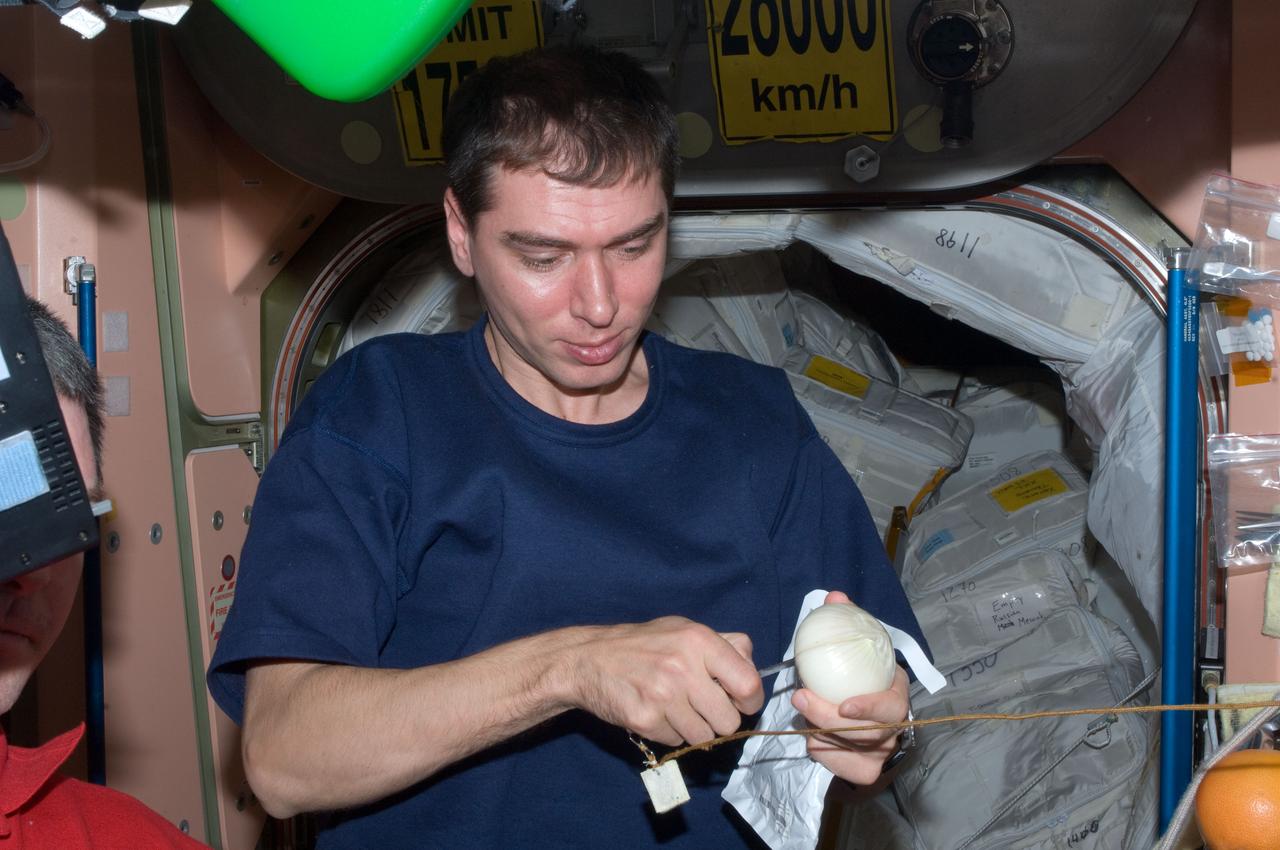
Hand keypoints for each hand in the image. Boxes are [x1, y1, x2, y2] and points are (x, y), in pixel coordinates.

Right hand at [565, 616, 764, 746]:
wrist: (588, 659)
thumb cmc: (643, 644)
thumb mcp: (684, 629)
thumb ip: (724, 644)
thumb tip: (755, 668)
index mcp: (698, 640)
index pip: (748, 684)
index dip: (750, 700)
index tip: (741, 701)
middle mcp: (682, 667)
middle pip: (729, 721)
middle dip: (720, 718)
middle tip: (702, 706)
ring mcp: (662, 697)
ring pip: (705, 736)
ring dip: (695, 727)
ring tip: (675, 707)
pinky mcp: (645, 720)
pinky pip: (678, 741)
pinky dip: (671, 732)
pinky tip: (656, 712)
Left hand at [790, 590, 909, 784]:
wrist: (866, 709)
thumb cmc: (861, 674)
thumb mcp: (858, 646)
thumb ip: (848, 621)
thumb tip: (835, 597)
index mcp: (897, 695)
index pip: (891, 708)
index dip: (870, 708)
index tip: (844, 704)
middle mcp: (894, 728)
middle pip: (866, 734)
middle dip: (828, 719)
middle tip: (800, 698)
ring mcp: (882, 752)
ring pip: (850, 751)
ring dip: (820, 732)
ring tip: (801, 712)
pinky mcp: (865, 770)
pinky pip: (840, 767)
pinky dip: (822, 752)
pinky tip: (811, 737)